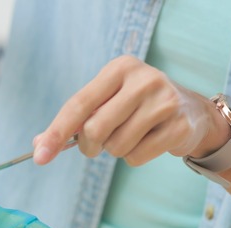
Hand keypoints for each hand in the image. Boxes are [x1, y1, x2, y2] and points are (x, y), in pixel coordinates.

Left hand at [32, 55, 230, 164]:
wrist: (191, 112)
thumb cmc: (136, 107)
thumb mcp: (106, 103)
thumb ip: (74, 121)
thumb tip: (39, 143)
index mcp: (120, 68)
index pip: (78, 104)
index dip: (56, 132)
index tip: (40, 156)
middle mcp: (143, 79)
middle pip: (95, 129)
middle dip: (90, 146)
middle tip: (96, 146)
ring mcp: (164, 101)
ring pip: (116, 146)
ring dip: (116, 150)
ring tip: (131, 136)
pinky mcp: (178, 126)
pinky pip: (137, 157)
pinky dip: (135, 157)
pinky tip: (149, 141)